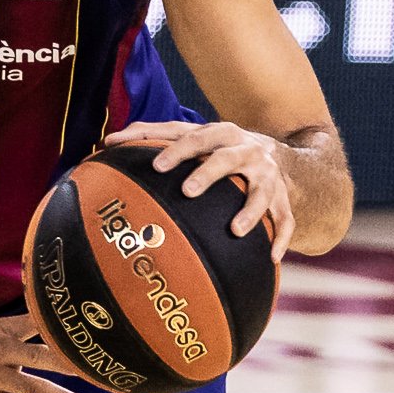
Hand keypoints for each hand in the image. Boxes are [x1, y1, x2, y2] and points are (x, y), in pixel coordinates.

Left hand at [104, 119, 297, 258]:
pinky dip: (282, 238)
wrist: (278, 154)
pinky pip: (286, 220)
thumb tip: (108, 143)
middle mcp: (247, 151)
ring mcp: (267, 176)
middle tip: (188, 191)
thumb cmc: (220, 147)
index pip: (195, 137)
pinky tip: (272, 258)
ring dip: (251, 210)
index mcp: (221, 135)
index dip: (177, 150)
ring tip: (235, 230)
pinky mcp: (284, 199)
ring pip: (261, 193)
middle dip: (208, 173)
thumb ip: (155, 136)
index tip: (157, 166)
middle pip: (227, 159)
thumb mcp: (196, 136)